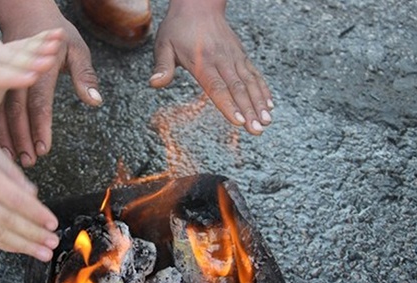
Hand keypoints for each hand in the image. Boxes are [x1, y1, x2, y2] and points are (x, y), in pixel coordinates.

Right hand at [0, 0, 101, 166]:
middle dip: (21, 137)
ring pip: (0, 110)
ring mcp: (5, 75)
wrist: (28, 14)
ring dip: (6, 135)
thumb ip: (84, 76)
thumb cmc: (59, 36)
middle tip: (28, 160)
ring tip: (14, 157)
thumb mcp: (77, 50)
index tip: (43, 148)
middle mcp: (19, 72)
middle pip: (16, 110)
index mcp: (41, 67)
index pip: (39, 102)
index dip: (40, 126)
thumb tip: (94, 100)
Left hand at [0, 29, 65, 120]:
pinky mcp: (19, 45)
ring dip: (41, 46)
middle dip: (32, 60)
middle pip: (13, 58)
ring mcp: (8, 50)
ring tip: (56, 45)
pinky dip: (46, 37)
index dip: (13, 77)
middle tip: (49, 62)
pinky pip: (33, 40)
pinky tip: (58, 33)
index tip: (31, 78)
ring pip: (25, 47)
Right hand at [0, 131, 59, 261]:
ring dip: (22, 246)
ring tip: (43, 253)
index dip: (36, 214)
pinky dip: (3, 245)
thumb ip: (11, 171)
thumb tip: (32, 195)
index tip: (53, 222)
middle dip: (33, 235)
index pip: (13, 199)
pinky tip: (19, 248)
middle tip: (53, 243)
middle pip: (7, 221)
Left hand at [150, 2, 272, 134]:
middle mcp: (222, 60)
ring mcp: (234, 58)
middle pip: (237, 89)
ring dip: (259, 103)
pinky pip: (254, 75)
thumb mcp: (164, 45)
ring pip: (250, 83)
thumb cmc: (178, 27)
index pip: (217, 87)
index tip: (239, 121)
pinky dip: (263, 90)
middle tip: (257, 130)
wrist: (199, 5)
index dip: (229, 105)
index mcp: (202, 62)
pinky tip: (270, 105)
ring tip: (267, 122)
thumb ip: (162, 66)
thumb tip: (154, 84)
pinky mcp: (241, 56)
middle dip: (249, 111)